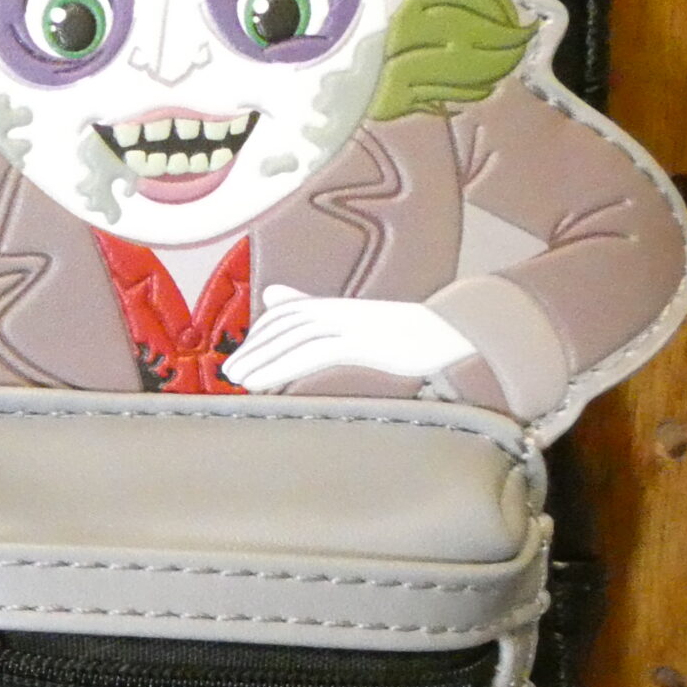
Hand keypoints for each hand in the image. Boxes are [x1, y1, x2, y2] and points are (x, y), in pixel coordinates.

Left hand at [223, 286, 479, 390]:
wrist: (456, 330)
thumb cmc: (415, 333)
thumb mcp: (368, 323)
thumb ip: (331, 315)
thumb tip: (288, 302)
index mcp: (341, 307)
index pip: (290, 314)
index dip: (265, 334)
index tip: (245, 356)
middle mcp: (340, 310)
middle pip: (285, 326)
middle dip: (256, 348)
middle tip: (231, 373)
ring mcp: (349, 324)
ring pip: (292, 339)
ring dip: (261, 360)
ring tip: (238, 380)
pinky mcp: (359, 340)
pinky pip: (309, 353)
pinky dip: (280, 367)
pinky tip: (262, 383)